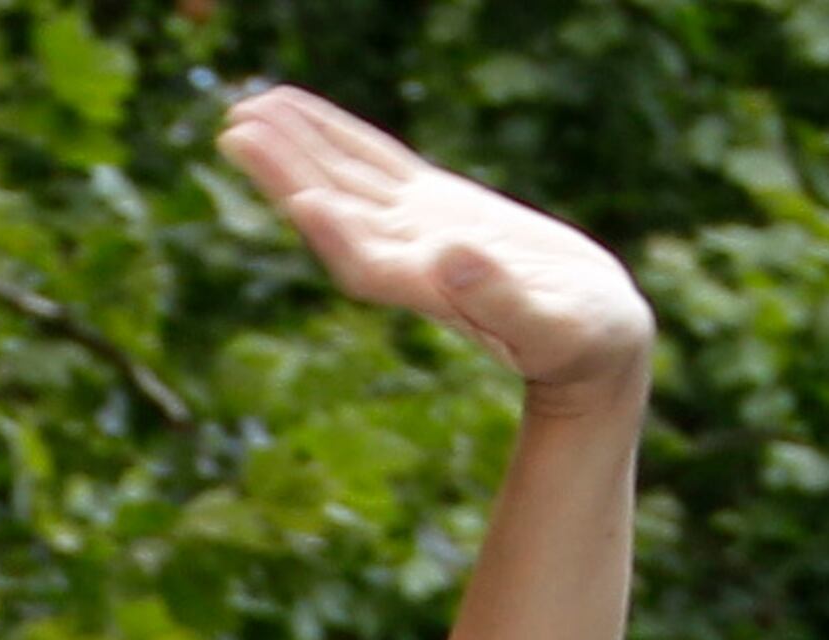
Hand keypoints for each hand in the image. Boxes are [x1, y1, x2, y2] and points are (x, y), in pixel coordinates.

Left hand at [217, 93, 652, 406]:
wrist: (593, 342)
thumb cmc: (583, 341)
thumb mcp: (552, 325)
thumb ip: (500, 299)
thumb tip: (450, 260)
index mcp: (433, 288)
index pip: (366, 261)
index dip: (330, 232)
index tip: (292, 197)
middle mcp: (410, 258)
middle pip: (336, 211)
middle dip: (287, 172)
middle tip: (234, 127)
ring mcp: (416, 230)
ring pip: (345, 181)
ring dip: (296, 147)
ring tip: (247, 108)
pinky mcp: (433, 208)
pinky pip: (374, 163)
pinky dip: (337, 136)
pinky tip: (301, 112)